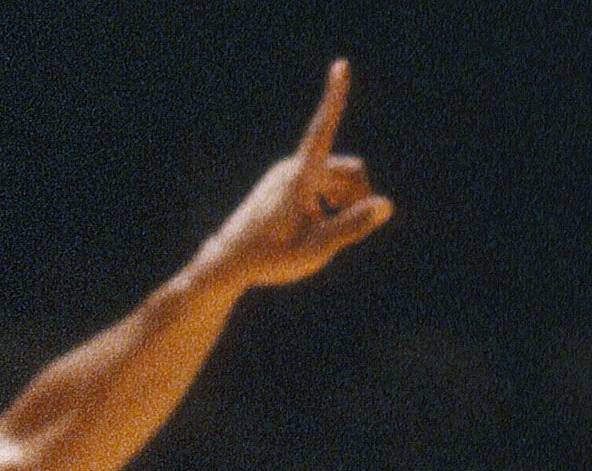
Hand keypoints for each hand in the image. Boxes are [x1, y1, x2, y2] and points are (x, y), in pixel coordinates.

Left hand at [199, 60, 392, 288]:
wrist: (228, 262)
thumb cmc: (269, 258)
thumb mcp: (314, 250)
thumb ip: (351, 226)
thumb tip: (386, 205)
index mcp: (297, 178)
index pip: (322, 131)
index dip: (334, 99)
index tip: (340, 65)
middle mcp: (291, 168)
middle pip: (348, 169)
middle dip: (358, 194)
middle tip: (350, 230)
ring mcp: (286, 172)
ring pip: (336, 176)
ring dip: (345, 199)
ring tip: (327, 229)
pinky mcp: (283, 180)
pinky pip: (320, 181)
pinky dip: (329, 199)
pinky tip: (320, 222)